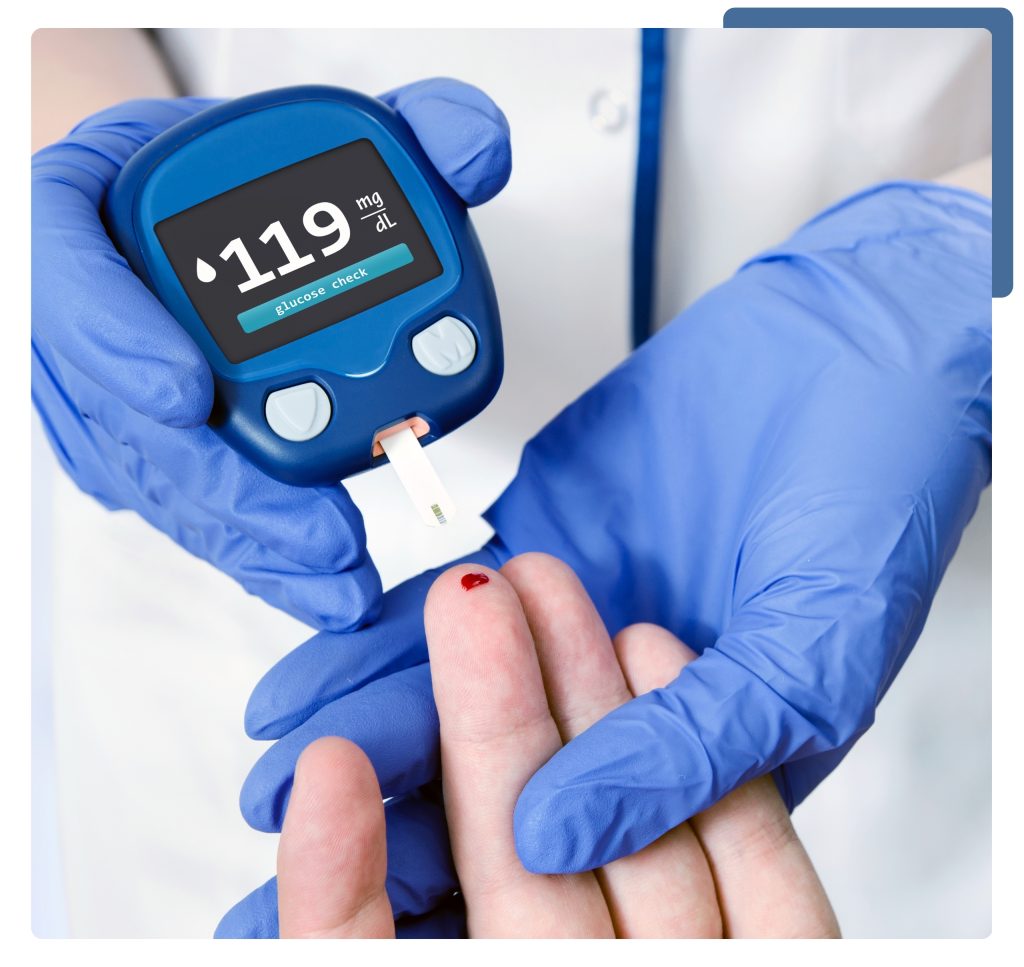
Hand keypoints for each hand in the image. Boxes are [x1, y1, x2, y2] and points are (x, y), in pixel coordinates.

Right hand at [31, 79, 510, 630]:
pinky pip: (187, 509)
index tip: (188, 393)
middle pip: (130, 426)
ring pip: (166, 489)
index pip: (66, 280)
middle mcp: (81, 323)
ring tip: (340, 586)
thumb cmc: (237, 173)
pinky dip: (250, 551)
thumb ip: (414, 124)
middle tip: (324, 539)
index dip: (115, 342)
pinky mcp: (139, 450)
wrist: (193, 210)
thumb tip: (478, 157)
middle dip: (228, 496)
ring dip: (252, 546)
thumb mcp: (321, 128)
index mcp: (82, 219)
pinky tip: (312, 580)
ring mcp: (105, 399)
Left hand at [222, 178, 990, 921]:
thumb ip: (692, 746)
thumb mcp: (810, 649)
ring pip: (458, 692)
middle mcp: (625, 697)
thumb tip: (565, 829)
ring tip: (288, 766)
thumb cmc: (873, 494)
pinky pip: (442, 602)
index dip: (488, 887)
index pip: (580, 854)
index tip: (390, 910)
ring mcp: (571, 619)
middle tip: (299, 845)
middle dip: (401, 816)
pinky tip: (321, 673)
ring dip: (374, 727)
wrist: (845, 344)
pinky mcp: (536, 537)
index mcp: (703, 759)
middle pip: (502, 781)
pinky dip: (381, 636)